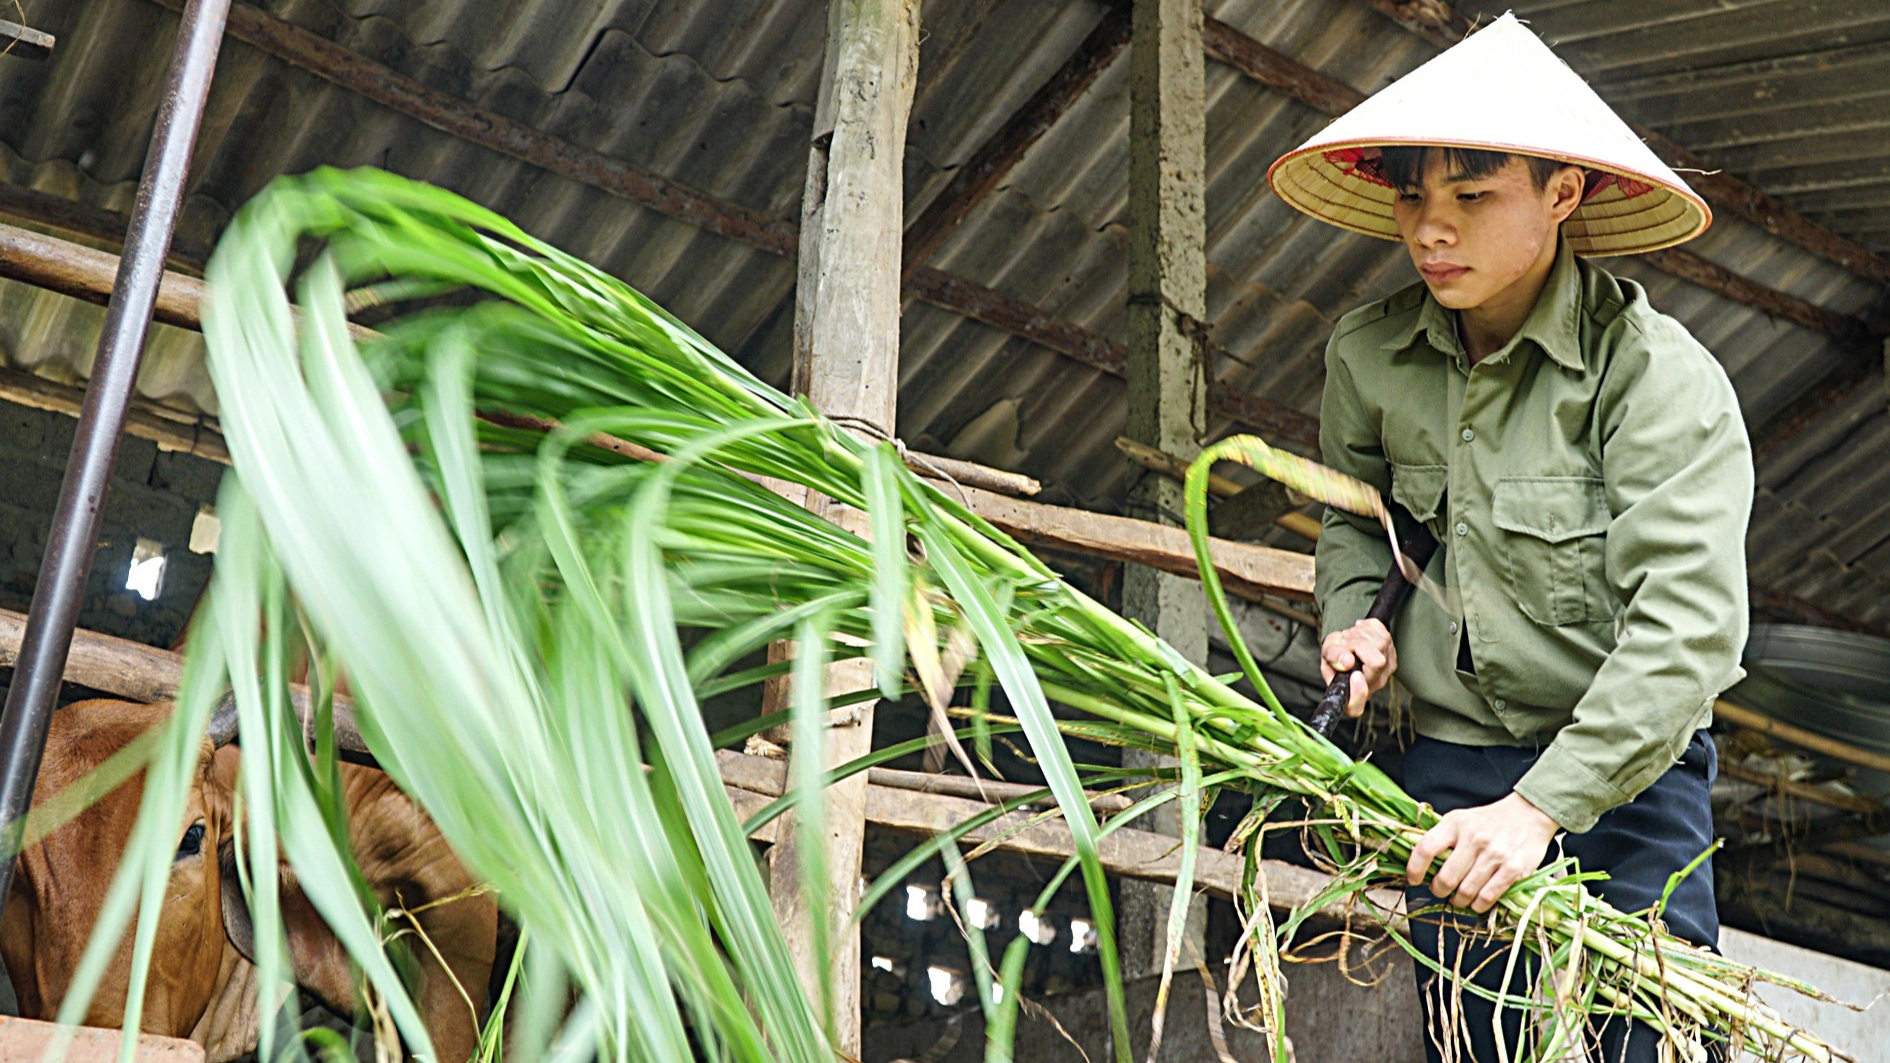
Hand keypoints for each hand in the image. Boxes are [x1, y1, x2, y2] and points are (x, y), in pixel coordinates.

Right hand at [1319, 619, 1395, 716]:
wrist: (1346, 649)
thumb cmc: (1335, 656)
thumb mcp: (1326, 656)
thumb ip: (1332, 657)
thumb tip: (1347, 661)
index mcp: (1350, 698)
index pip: (1357, 705)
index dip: (1358, 691)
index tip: (1355, 675)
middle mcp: (1371, 688)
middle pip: (1377, 663)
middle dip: (1356, 645)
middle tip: (1345, 642)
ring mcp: (1385, 673)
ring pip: (1381, 643)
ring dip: (1361, 634)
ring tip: (1350, 637)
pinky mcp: (1392, 657)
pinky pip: (1384, 633)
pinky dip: (1369, 628)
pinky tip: (1360, 633)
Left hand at [1406, 792, 1561, 912]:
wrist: (1529, 814)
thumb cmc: (1488, 821)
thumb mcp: (1461, 819)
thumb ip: (1442, 837)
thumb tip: (1420, 864)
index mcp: (1456, 824)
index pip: (1426, 849)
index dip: (1414, 869)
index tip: (1413, 879)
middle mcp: (1474, 839)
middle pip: (1446, 878)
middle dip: (1439, 890)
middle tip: (1441, 891)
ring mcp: (1495, 855)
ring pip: (1466, 892)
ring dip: (1459, 901)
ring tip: (1459, 897)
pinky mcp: (1513, 869)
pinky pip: (1487, 897)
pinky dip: (1478, 905)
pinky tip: (1476, 901)